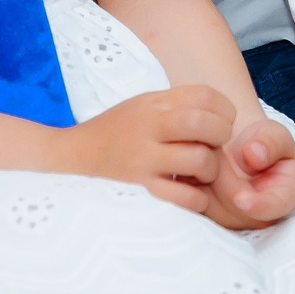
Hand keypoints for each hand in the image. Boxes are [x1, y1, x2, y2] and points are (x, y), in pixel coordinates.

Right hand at [53, 84, 235, 212]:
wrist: (70, 159)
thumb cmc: (115, 133)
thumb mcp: (142, 106)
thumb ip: (178, 105)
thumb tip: (223, 112)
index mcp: (153, 103)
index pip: (205, 94)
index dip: (224, 109)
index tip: (222, 122)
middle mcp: (148, 127)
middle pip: (205, 123)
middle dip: (221, 136)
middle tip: (214, 147)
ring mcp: (142, 160)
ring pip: (200, 160)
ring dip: (210, 170)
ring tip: (200, 174)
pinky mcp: (139, 191)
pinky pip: (184, 196)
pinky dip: (196, 198)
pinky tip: (190, 194)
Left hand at [203, 117, 294, 230]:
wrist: (235, 145)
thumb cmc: (260, 141)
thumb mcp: (275, 133)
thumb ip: (272, 142)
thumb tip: (254, 156)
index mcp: (282, 198)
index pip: (272, 209)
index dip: (257, 207)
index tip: (242, 198)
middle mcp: (256, 217)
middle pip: (234, 205)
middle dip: (223, 172)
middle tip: (217, 144)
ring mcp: (228, 219)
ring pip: (209, 204)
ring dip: (204, 173)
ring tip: (210, 151)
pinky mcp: (203, 214)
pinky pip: (192, 201)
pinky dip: (190, 179)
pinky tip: (196, 163)